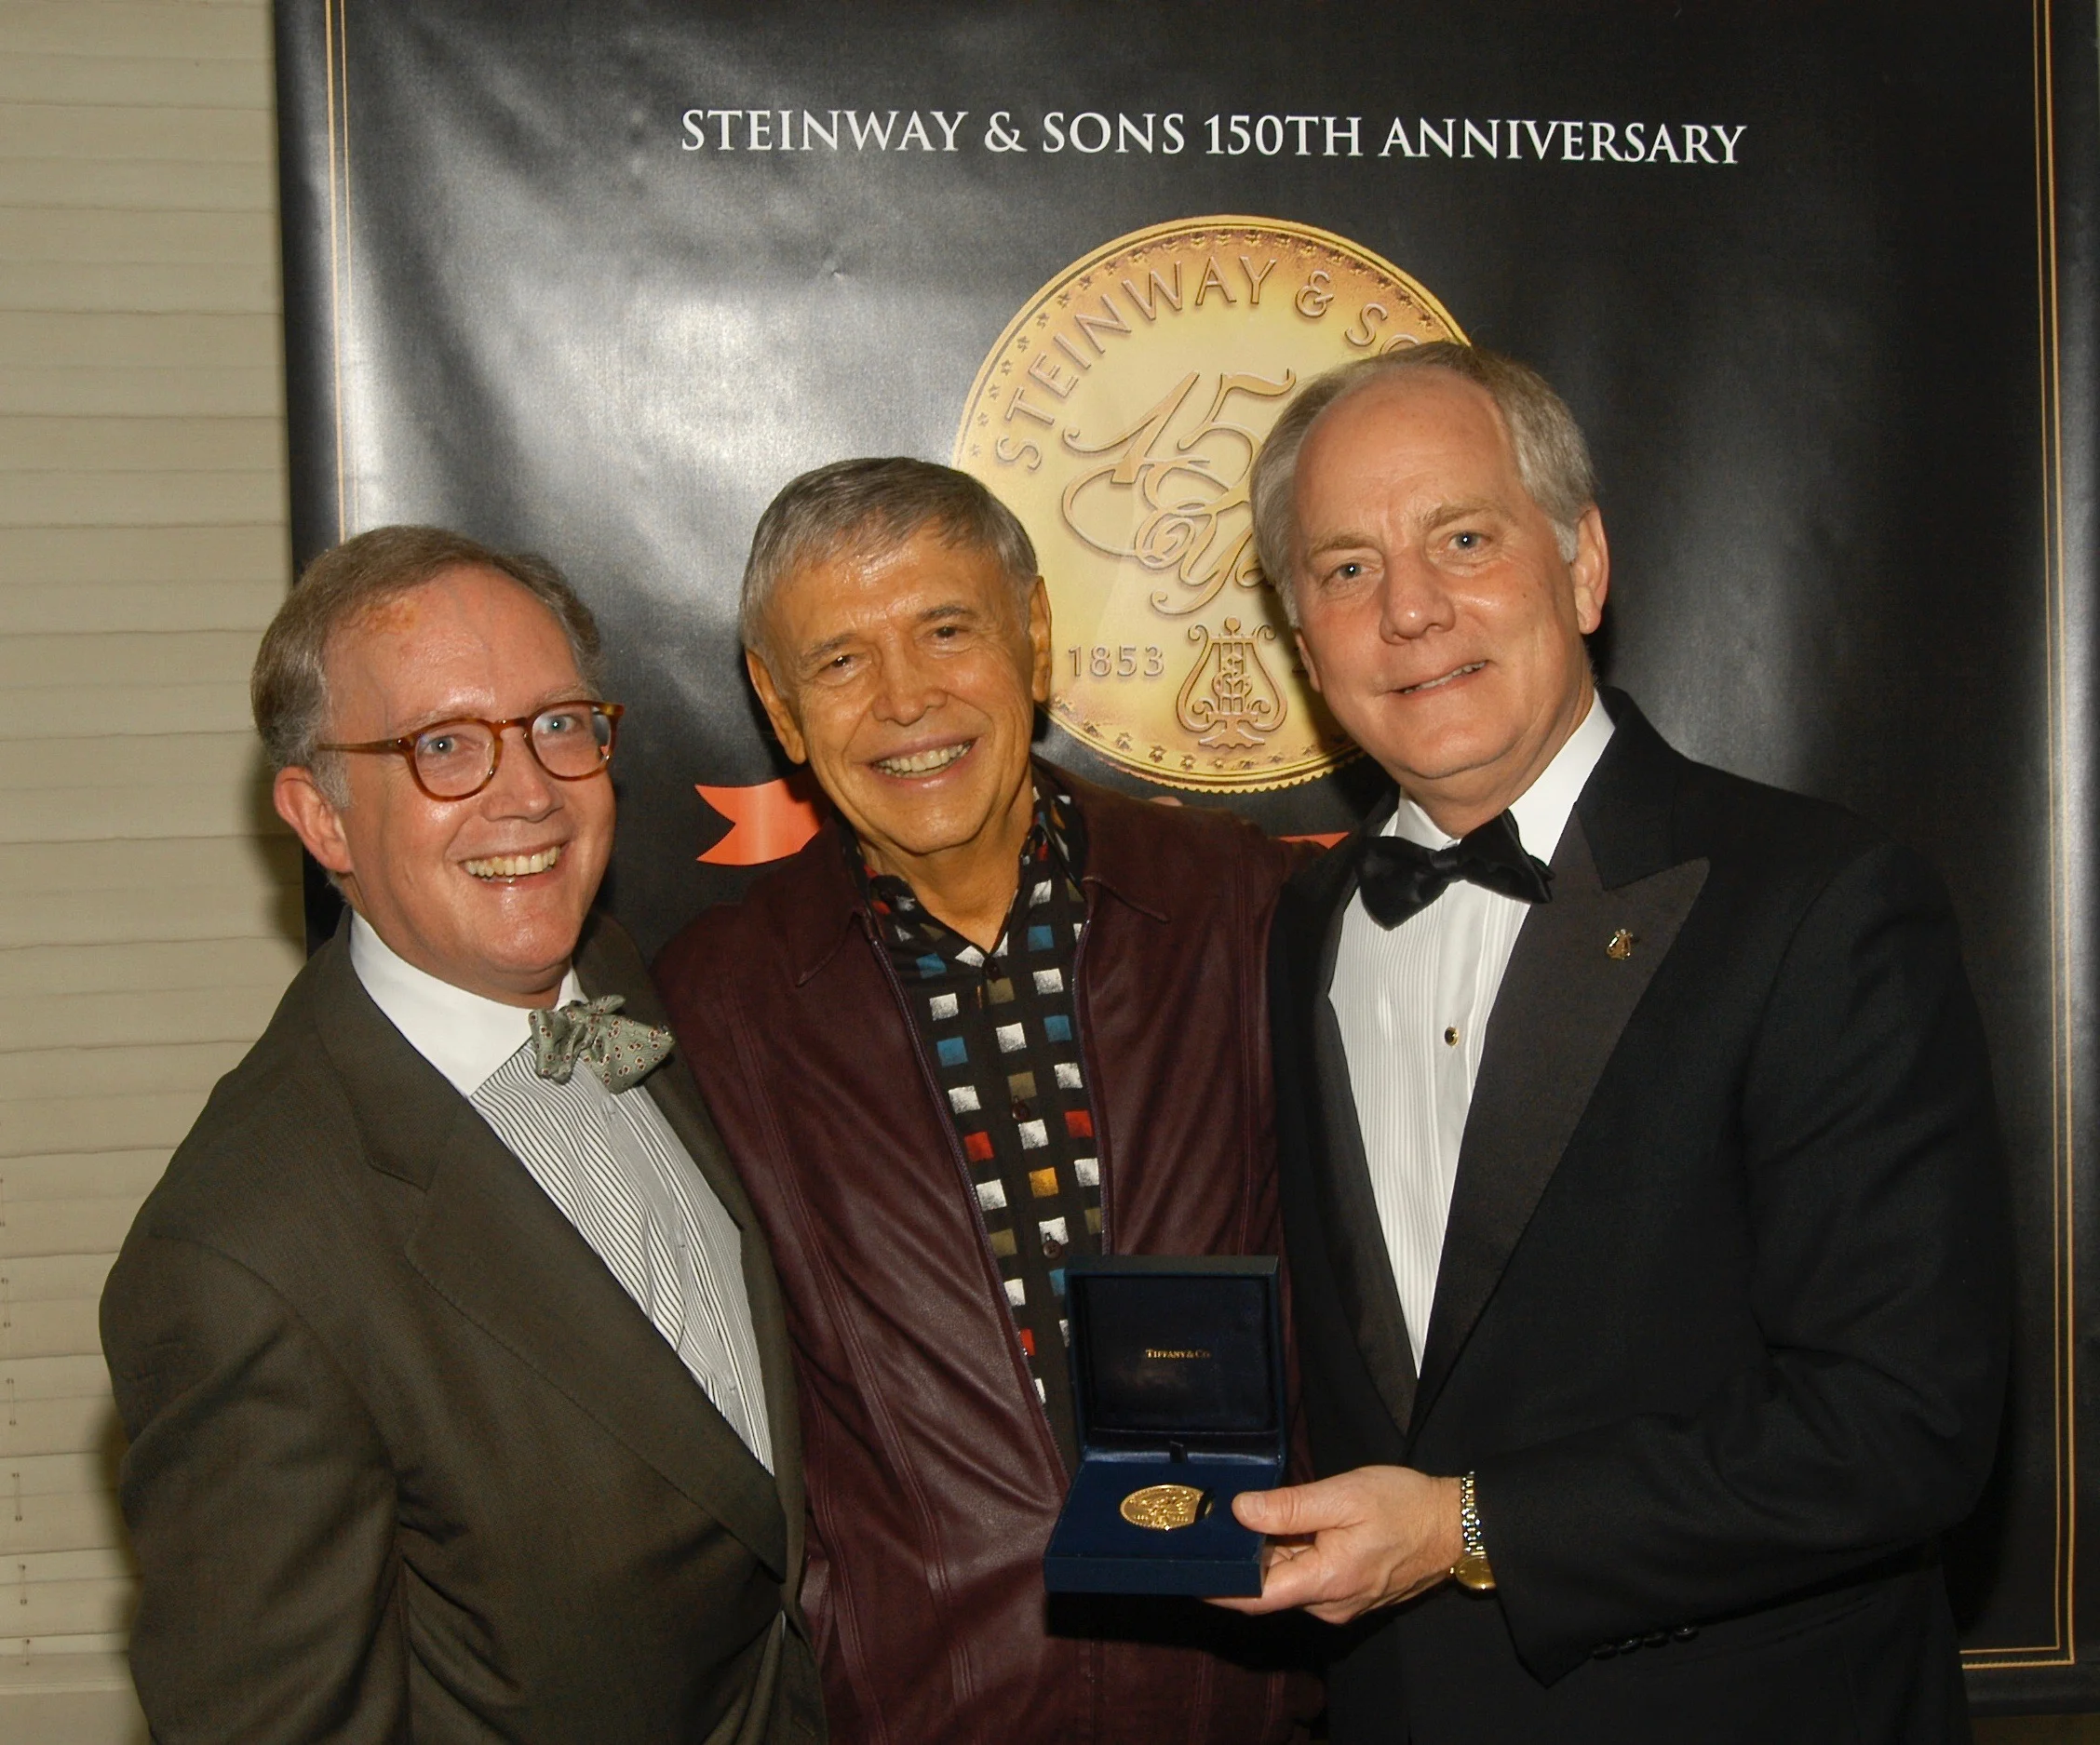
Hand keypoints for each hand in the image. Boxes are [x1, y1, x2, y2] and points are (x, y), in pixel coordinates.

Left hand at [1209, 1466, 1463, 1625]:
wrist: (1454, 1525)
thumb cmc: (1404, 1506)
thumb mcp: (1344, 1496)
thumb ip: (1290, 1507)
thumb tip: (1240, 1511)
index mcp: (1326, 1582)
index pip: (1255, 1598)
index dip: (1217, 1586)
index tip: (1187, 1567)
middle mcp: (1329, 1604)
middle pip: (1268, 1587)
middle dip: (1241, 1559)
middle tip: (1211, 1523)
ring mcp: (1341, 1601)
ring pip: (1288, 1580)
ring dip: (1268, 1553)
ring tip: (1246, 1514)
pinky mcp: (1349, 1591)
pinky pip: (1308, 1576)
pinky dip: (1291, 1553)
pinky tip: (1286, 1525)